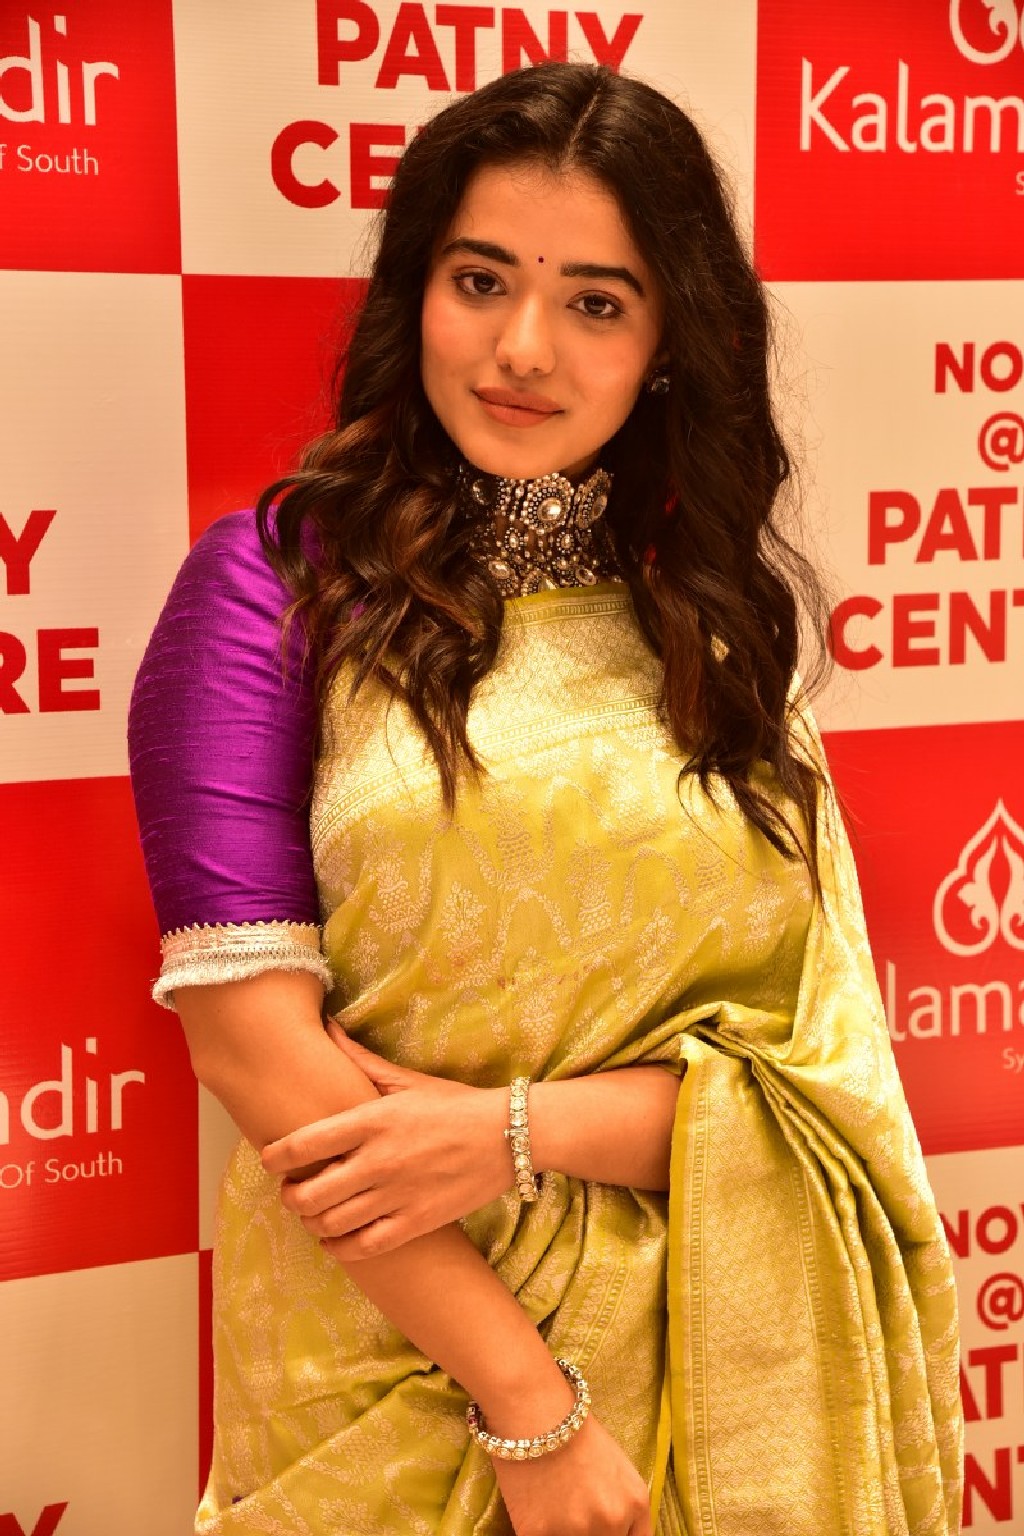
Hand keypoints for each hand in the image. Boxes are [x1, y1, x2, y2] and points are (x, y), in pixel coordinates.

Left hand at [260, 1022, 513, 1258]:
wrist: (510, 1136)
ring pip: (329, 1224)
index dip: (275, 1156)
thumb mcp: (406, 1079)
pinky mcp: (416, 1223)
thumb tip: (324, 1026)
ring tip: (313, 1214)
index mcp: (371, 1120)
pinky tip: (337, 1240)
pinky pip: (363, 1247)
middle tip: (292, 1191)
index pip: (302, 1144)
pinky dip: (340, 1248)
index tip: (270, 1159)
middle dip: (290, 1196)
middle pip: (307, 1194)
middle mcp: (378, 1160)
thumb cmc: (455, 1104)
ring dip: (311, 1222)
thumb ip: (358, 1058)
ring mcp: (396, 1196)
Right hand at [492, 1412, 652, 1535]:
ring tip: (552, 1501)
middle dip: (589, 1532)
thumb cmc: (576, 1431)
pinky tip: (533, 1502)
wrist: (535, 1409)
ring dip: (562, 1531)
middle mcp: (610, 1521)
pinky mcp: (537, 1534)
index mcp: (635, 1503)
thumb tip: (617, 1533)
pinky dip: (536, 1529)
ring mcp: (575, 1531)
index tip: (604, 1530)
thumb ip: (624, 1508)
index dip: (617, 1535)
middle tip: (573, 1507)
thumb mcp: (619, 1468)